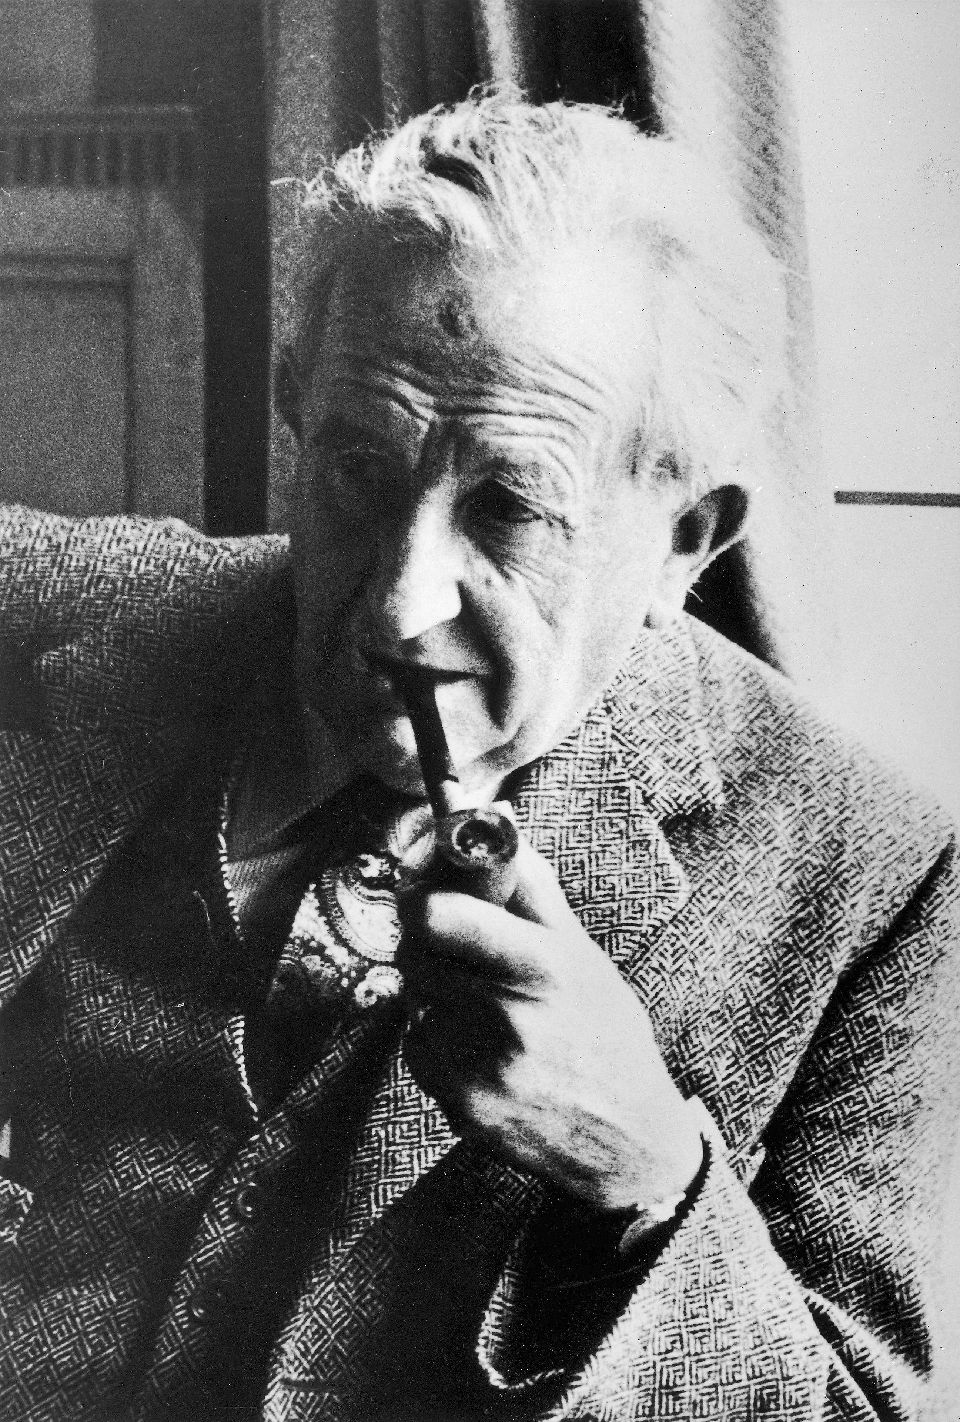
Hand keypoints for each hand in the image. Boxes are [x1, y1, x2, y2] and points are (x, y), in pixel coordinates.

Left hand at [397, 838, 702, 1213]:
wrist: (629, 1144)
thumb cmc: (608, 1036)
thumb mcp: (584, 955)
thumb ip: (534, 890)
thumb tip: (496, 821)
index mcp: (545, 966)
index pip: (440, 916)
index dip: (421, 895)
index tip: (428, 888)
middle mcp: (510, 1015)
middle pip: (416, 952)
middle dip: (428, 942)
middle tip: (456, 947)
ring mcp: (480, 1065)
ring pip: (415, 997)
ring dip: (436, 992)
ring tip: (487, 1009)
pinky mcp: (460, 1104)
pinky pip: (418, 1045)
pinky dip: (438, 1040)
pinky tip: (483, 1052)